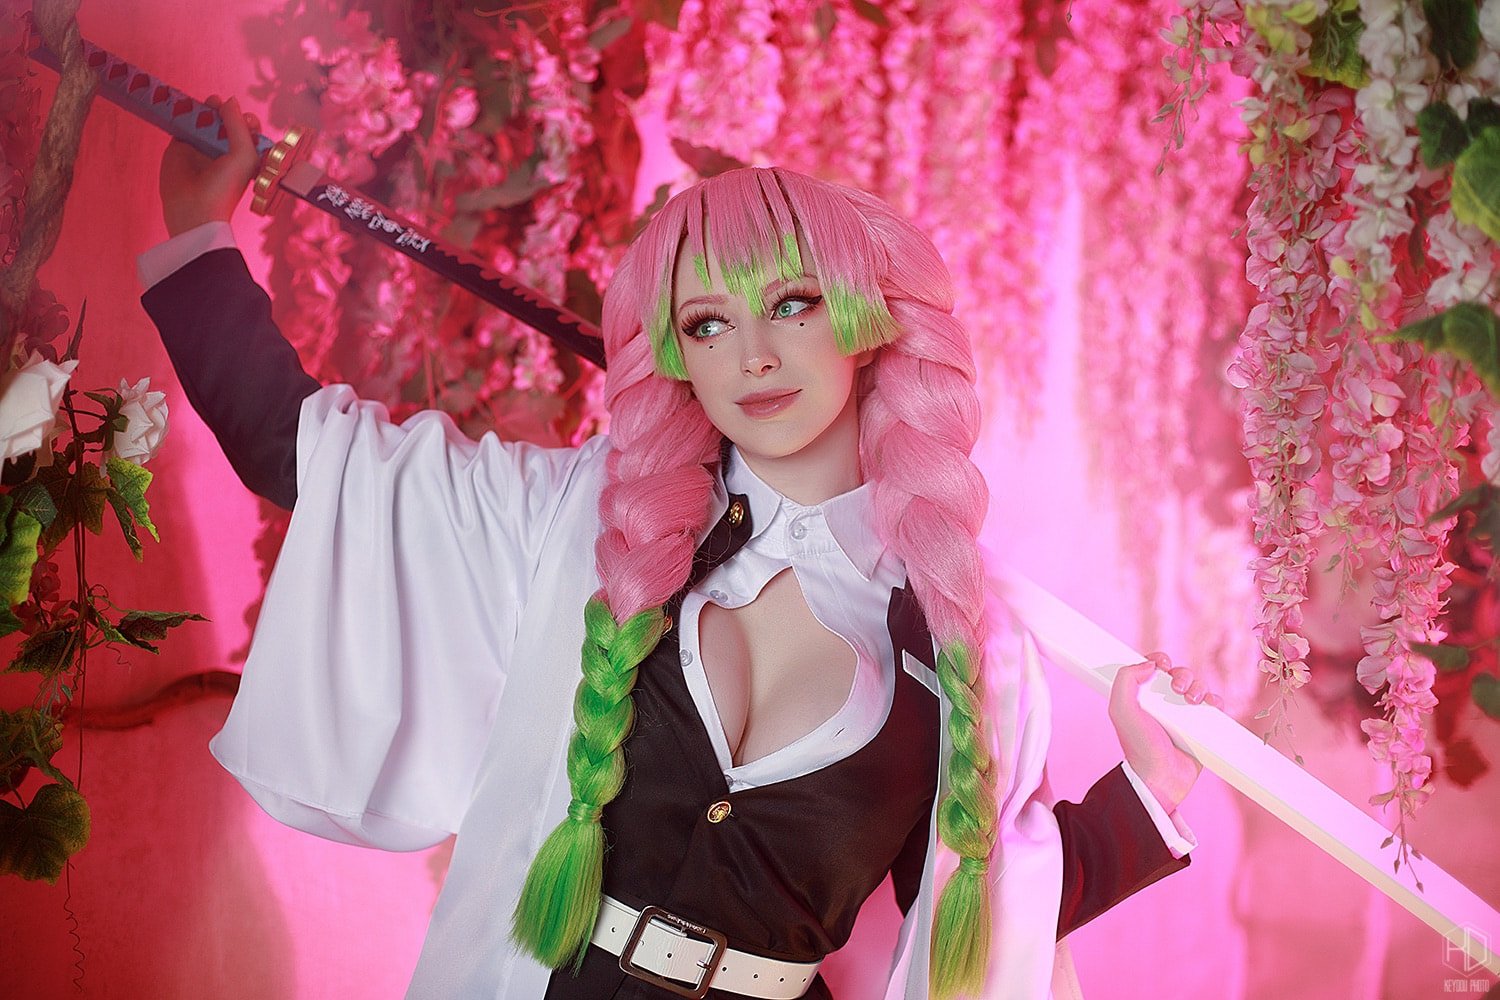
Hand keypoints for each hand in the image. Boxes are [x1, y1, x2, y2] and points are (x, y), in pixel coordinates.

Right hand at [159, 94, 261, 236]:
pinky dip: (184, 112)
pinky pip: (182, 123)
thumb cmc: (226, 186)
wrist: (194, 208)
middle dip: (226, 110)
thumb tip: (229, 100)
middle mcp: (223, 150)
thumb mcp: (244, 154)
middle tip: (221, 105)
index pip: (248, 130)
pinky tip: (188, 106)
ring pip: (205, 119)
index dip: (247, 120)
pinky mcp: (180, 146)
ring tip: (210, 103)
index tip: (246, 119)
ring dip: (207, 109)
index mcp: (244, 156)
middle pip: (225, 121)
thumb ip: (238, 125)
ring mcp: (201, 147)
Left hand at [1108, 651, 1221, 813]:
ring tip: (1191, 700)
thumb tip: (1149, 664)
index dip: (1159, 660)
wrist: (1160, 777)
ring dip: (1198, 686)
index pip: (1153, 668)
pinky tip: (1210, 704)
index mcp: (1143, 696)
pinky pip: (1213, 706)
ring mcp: (1183, 715)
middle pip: (1179, 674)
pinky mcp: (1202, 727)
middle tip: (1177, 688)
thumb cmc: (1138, 746)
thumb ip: (1125, 681)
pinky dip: (1215, 700)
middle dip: (1182, 674)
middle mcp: (1163, 703)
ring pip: (1198, 687)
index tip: (1162, 663)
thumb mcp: (1121, 710)